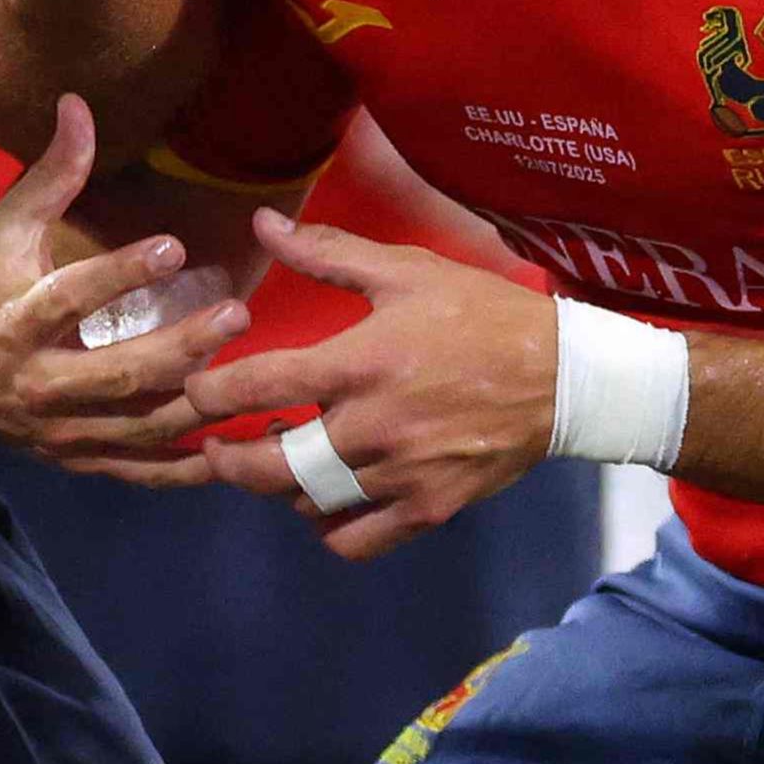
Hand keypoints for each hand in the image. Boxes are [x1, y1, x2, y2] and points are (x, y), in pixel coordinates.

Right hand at [0, 97, 252, 482]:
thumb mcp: (3, 230)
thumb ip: (48, 175)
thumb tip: (79, 103)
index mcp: (14, 323)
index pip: (69, 299)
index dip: (118, 273)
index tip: (172, 244)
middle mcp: (39, 386)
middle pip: (118, 372)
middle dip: (181, 346)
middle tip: (236, 313)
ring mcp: (64, 432)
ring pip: (140, 426)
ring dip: (198, 403)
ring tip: (248, 370)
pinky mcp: (84, 460)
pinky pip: (142, 472)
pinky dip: (188, 467)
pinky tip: (235, 446)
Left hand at [184, 215, 549, 559]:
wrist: (566, 376)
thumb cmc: (483, 315)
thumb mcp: (408, 270)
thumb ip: (329, 253)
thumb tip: (262, 224)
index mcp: (362, 362)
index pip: (259, 385)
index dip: (210, 393)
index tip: (197, 391)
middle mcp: (374, 427)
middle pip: (270, 466)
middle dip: (227, 459)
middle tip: (216, 445)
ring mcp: (402, 476)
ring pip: (308, 504)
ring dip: (277, 489)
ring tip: (273, 465)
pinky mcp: (429, 508)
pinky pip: (357, 539)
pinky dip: (328, 528)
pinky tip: (325, 503)